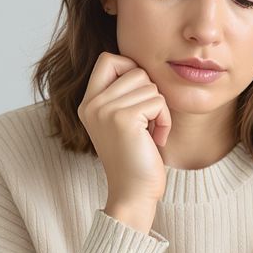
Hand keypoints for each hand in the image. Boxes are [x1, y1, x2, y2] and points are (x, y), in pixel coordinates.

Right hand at [77, 52, 170, 231]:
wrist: (133, 193)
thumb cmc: (135, 158)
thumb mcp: (122, 120)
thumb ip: (123, 93)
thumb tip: (141, 62)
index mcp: (88, 102)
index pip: (108, 59)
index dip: (130, 69)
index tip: (138, 99)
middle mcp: (91, 104)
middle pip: (135, 69)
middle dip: (150, 94)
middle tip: (146, 122)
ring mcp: (105, 110)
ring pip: (150, 84)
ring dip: (159, 109)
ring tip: (150, 133)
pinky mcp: (123, 118)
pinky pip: (158, 101)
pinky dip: (164, 120)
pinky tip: (155, 139)